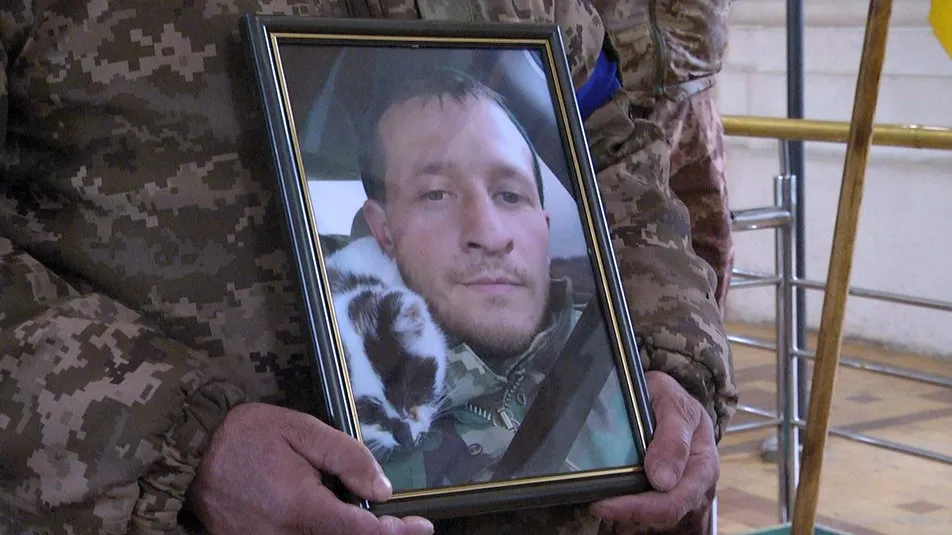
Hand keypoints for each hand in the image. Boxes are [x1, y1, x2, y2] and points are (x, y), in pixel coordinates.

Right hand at [186, 402, 433, 534]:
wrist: (189, 451)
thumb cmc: (248, 435)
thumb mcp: (302, 430)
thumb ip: (347, 458)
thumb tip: (383, 490)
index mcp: (302, 510)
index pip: (363, 534)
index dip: (397, 534)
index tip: (423, 527)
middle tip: (400, 523)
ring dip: (348, 534)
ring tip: (366, 518)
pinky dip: (320, 534)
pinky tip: (328, 518)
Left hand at [589, 371, 718, 532]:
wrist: (665, 395)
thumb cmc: (672, 398)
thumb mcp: (674, 404)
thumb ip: (673, 437)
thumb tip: (663, 480)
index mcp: (703, 465)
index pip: (675, 499)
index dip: (642, 508)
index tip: (607, 504)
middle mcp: (693, 484)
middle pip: (664, 512)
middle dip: (629, 512)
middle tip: (596, 506)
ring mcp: (677, 487)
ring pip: (653, 513)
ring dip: (625, 511)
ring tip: (598, 502)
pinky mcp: (659, 487)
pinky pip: (644, 502)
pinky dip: (625, 502)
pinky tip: (606, 496)